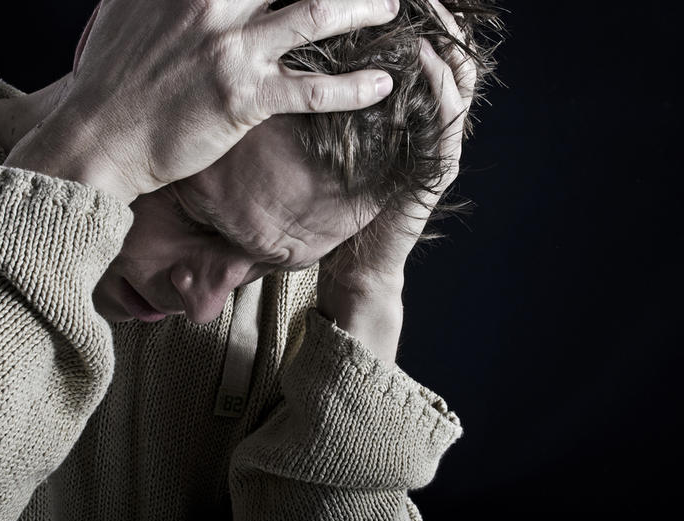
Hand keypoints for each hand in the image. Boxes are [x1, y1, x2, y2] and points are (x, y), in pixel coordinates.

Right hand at [5, 0, 399, 203]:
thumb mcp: (131, 4)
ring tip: (391, 9)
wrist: (100, 135)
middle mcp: (213, 2)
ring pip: (317, 15)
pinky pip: (312, 91)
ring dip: (363, 8)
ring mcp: (230, 49)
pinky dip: (353, 88)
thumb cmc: (115, 72)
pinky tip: (382, 86)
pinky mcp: (242, 99)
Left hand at [316, 0, 475, 363]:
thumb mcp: (329, 137)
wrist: (352, 262)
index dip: (419, 13)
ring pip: (457, 77)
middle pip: (448, 50)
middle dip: (437, 13)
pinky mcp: (436, 170)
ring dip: (444, 36)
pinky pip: (445, 118)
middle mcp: (429, 120)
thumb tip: (295, 53)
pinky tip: (423, 55)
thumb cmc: (334, 200)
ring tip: (425, 5)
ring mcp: (437, 144)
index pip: (425, 44)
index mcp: (408, 108)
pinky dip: (438, 84)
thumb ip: (330, 98)